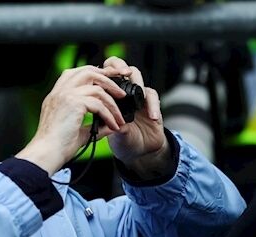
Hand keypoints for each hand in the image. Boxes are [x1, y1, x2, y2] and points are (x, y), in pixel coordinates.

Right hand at [16, 65, 127, 174]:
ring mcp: (65, 95)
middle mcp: (60, 92)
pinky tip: (113, 126)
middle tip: (120, 93)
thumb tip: (109, 125)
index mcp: (57, 95)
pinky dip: (109, 115)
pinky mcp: (73, 103)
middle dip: (108, 79)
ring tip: (119, 116)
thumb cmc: (57, 146)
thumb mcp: (78, 131)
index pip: (77, 73)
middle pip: (88, 71)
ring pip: (97, 88)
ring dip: (112, 102)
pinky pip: (99, 104)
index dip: (95, 74)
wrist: (47, 153)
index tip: (110, 82)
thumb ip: (93, 125)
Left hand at [103, 57, 170, 177]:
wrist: (139, 151)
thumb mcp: (110, 132)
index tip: (104, 75)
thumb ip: (107, 120)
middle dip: (122, 67)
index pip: (104, 75)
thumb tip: (103, 113)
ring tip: (140, 94)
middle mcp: (122, 92)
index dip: (104, 71)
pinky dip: (152, 105)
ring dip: (138, 83)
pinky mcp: (150, 102)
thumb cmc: (122, 140)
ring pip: (138, 77)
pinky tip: (151, 116)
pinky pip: (152, 96)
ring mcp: (137, 95)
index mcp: (109, 96)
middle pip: (121, 68)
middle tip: (124, 73)